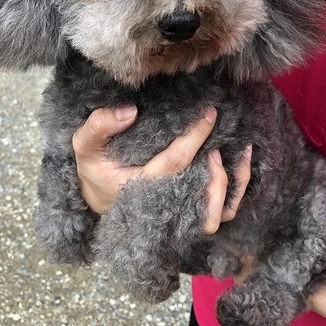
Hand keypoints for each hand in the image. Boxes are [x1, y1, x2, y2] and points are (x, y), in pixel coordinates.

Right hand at [72, 105, 251, 233]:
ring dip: (232, 183)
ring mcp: (178, 214)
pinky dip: (235, 192)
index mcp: (138, 188)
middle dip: (218, 166)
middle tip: (219, 135)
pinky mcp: (188, 214)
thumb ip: (99, 126)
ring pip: (215, 214)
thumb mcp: (85, 147)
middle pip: (201, 196)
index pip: (174, 163)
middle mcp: (162, 206)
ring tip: (238, 151)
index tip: (209, 113)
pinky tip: (241, 162)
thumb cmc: (96, 169)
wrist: (97, 198)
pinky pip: (219, 213)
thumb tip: (130, 110)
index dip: (194, 138)